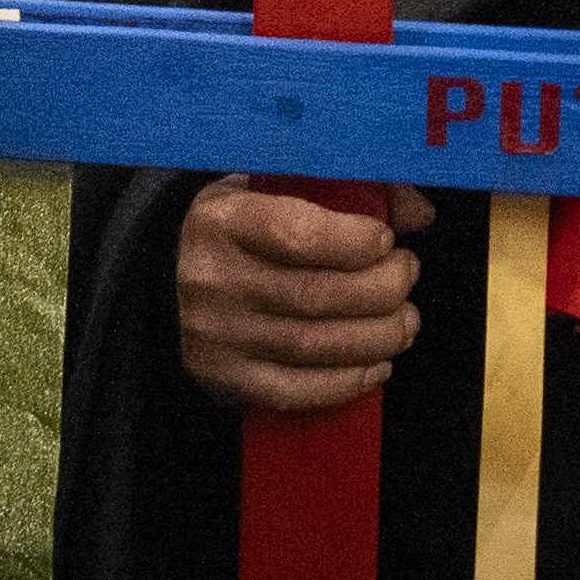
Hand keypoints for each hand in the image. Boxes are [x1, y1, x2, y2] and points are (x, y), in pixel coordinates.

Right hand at [178, 179, 426, 413]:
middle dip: (382, 290)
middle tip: (406, 276)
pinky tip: (376, 365)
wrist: (162, 278)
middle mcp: (217, 281)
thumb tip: (417, 210)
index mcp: (225, 221)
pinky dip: (346, 382)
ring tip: (405, 321)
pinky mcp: (226, 376)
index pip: (298, 235)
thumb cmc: (233, 228)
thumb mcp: (268, 189)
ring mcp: (220, 335)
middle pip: (317, 296)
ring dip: (378, 337)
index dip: (356, 241)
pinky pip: (296, 390)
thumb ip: (342, 190)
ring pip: (315, 347)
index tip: (386, 238)